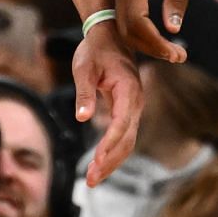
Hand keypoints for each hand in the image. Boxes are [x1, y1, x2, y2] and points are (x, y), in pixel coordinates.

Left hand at [73, 22, 142, 184]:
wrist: (110, 36)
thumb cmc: (95, 50)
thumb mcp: (84, 68)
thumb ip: (85, 93)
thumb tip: (81, 118)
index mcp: (129, 91)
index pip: (122, 123)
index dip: (110, 142)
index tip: (97, 159)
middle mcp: (136, 103)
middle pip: (127, 140)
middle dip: (109, 162)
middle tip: (91, 180)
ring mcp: (134, 109)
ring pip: (127, 142)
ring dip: (111, 162)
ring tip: (92, 179)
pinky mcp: (127, 111)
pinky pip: (123, 136)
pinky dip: (112, 152)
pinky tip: (98, 164)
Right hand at [114, 0, 204, 62]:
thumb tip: (172, 28)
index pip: (136, 20)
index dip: (154, 42)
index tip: (178, 54)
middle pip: (125, 26)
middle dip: (150, 47)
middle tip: (180, 56)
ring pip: (123, 22)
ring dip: (145, 40)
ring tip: (174, 50)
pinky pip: (126, 12)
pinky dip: (140, 29)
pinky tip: (160, 35)